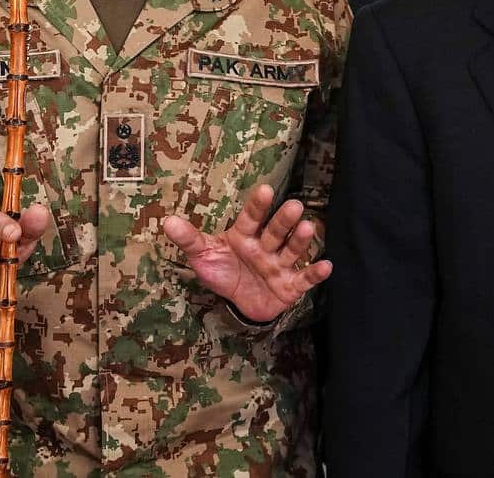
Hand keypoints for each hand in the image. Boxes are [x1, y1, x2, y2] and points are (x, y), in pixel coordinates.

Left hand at [162, 184, 331, 322]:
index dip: (258, 206)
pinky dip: (315, 274)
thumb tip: (167, 221)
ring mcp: (279, 266)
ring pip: (291, 250)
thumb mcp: (204, 256)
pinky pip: (304, 279)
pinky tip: (327, 266)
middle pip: (274, 231)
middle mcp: (265, 247)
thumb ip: (190, 239)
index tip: (265, 189)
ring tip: (307, 228)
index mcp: (244, 236)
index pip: (251, 218)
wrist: (241, 304)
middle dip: (283, 220)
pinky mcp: (290, 286)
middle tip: (294, 206)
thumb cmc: (224, 272)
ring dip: (299, 241)